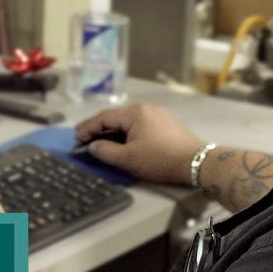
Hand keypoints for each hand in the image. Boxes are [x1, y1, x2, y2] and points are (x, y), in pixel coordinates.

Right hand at [75, 104, 204, 185]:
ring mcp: (158, 115)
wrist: (196, 162)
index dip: (88, 127)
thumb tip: (93, 146)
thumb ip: (106, 151)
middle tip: (85, 139)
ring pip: (128, 121)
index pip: (105, 117)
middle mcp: (146, 109)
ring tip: (101, 142)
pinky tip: (124, 142)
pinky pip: (140, 125)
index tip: (76, 137)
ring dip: (113, 131)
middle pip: (116, 117)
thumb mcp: (129, 158)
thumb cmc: (160, 159)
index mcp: (135, 113)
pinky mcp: (166, 124)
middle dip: (99, 128)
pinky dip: (127, 133)